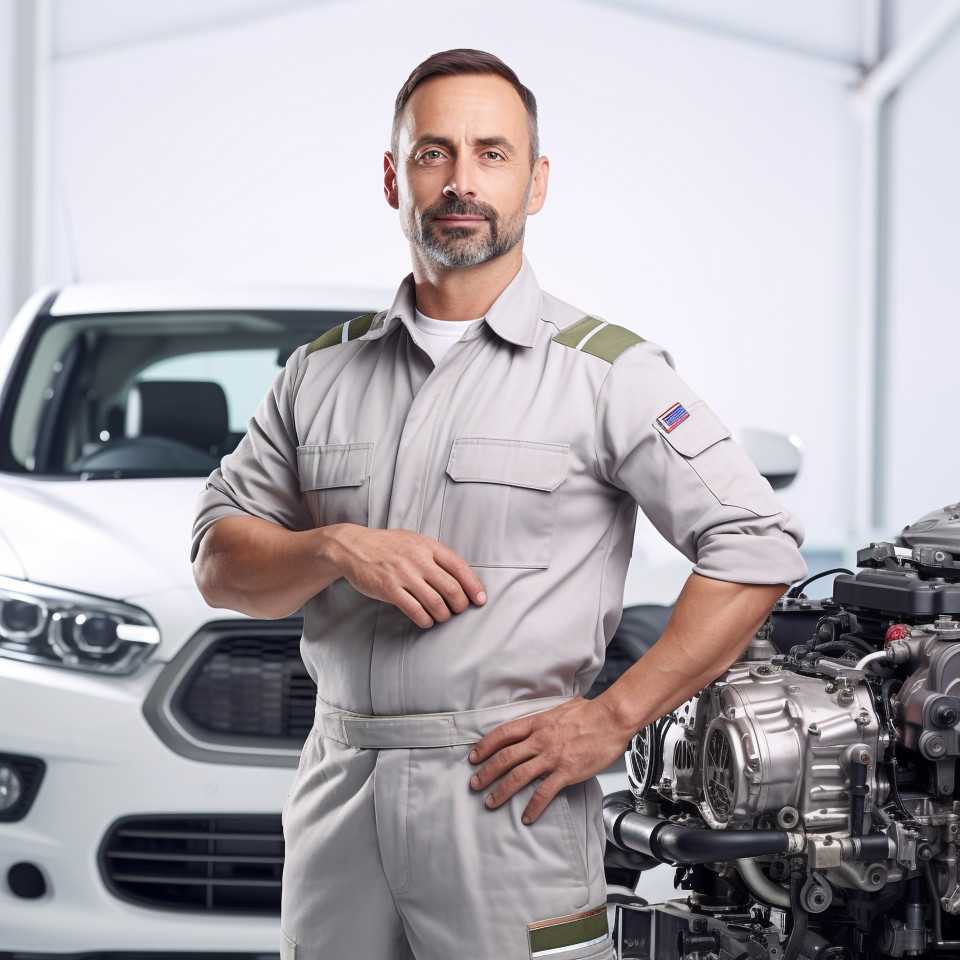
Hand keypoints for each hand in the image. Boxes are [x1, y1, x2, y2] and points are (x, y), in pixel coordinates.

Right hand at [327, 525, 484, 627]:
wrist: (353, 547)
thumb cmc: (387, 545)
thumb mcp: (414, 540)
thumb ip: (434, 554)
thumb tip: (460, 575)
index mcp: (427, 546)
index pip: (459, 567)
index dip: (473, 586)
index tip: (480, 600)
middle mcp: (418, 559)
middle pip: (451, 588)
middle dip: (460, 605)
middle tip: (459, 610)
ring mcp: (403, 574)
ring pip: (435, 602)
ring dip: (443, 615)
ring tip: (442, 617)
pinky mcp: (389, 589)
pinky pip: (414, 610)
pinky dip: (425, 620)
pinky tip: (426, 622)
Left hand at [468, 697, 632, 822]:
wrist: (611, 719)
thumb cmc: (590, 713)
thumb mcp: (560, 709)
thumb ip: (546, 719)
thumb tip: (540, 721)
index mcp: (537, 723)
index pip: (503, 734)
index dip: (485, 746)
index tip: (474, 756)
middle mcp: (540, 740)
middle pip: (505, 757)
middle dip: (487, 772)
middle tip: (474, 784)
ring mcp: (552, 757)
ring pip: (519, 775)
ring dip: (502, 790)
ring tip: (490, 802)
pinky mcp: (566, 772)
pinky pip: (544, 792)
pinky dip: (533, 806)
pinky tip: (526, 816)